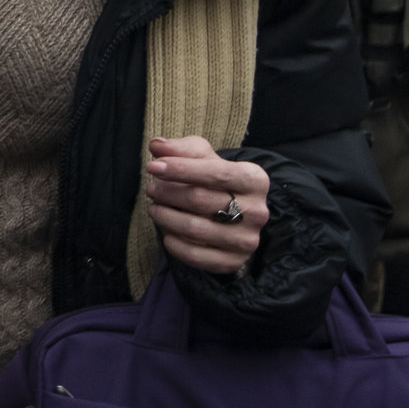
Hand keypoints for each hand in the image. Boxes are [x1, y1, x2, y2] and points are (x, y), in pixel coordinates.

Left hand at [144, 135, 268, 275]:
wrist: (234, 215)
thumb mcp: (204, 157)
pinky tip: (166, 232)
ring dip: (165, 217)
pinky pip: (195, 255)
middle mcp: (257, 211)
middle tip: (152, 190)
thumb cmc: (216, 180)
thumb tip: (157, 145)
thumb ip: (181, 149)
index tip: (153, 166)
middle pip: (200, 199)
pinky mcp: (234, 262)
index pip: (215, 172)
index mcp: (255, 180)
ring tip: (154, 208)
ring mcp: (247, 240)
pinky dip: (173, 243)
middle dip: (167, 193)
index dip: (180, 169)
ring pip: (194, 228)